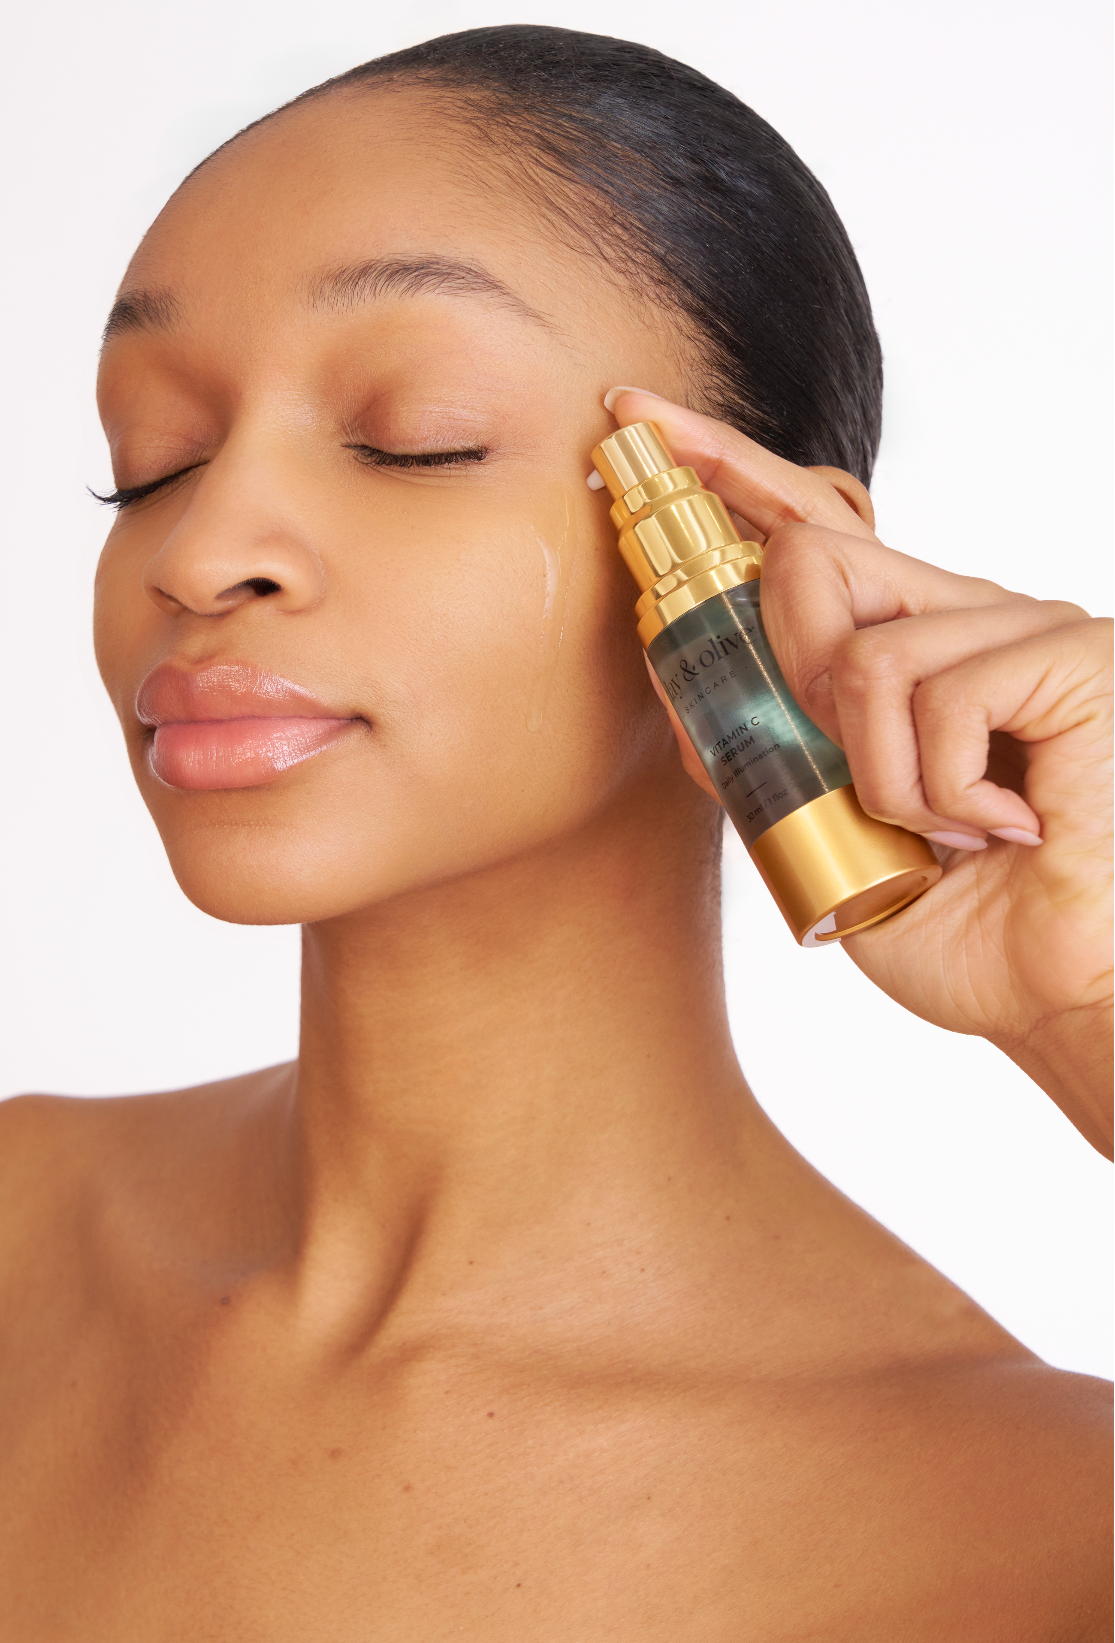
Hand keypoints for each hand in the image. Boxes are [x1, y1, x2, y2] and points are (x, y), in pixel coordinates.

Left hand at [603, 390, 1113, 1156]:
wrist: (1061, 992)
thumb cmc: (962, 924)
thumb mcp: (827, 837)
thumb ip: (760, 756)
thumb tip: (673, 685)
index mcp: (911, 644)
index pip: (807, 524)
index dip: (723, 468)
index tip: (639, 423)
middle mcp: (963, 615)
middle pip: (811, 553)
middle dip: (788, 672)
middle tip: (848, 776)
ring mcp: (1021, 626)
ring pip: (860, 647)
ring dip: (871, 773)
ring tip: (941, 832)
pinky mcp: (1069, 654)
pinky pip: (931, 692)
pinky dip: (931, 787)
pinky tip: (994, 828)